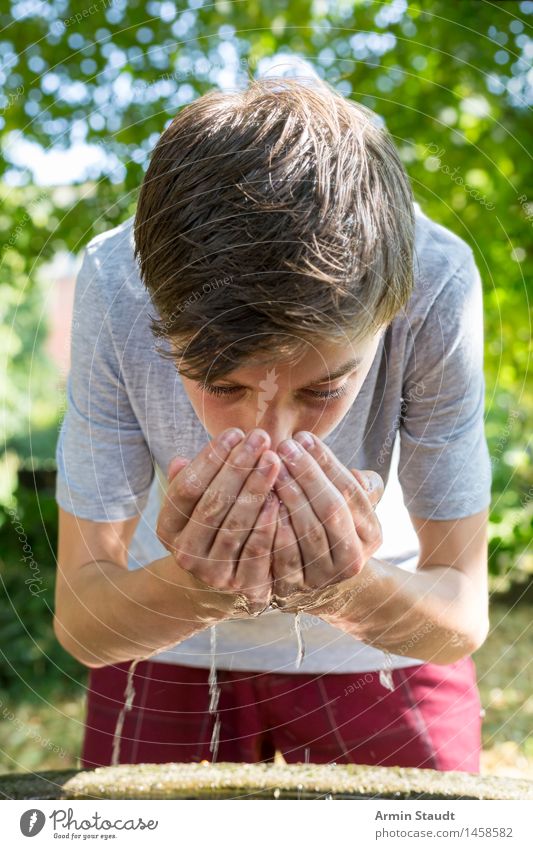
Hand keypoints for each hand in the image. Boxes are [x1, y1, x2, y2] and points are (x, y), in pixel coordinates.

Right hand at [157, 427, 280, 614]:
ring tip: (273, 459)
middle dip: (238, 466)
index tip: (233, 432)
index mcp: (169, 529)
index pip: (187, 488)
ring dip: (256, 489)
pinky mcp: (243, 587)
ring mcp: (213, 572)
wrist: (220, 585)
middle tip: (260, 437)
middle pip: (213, 503)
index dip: (210, 458)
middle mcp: (186, 553)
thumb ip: (187, 482)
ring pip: (236, 525)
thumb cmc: (210, 529)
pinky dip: (269, 522)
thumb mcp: (192, 508)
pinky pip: (258, 550)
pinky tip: (281, 496)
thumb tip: (179, 459)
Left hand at [271, 431, 383, 606]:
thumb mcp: (348, 503)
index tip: (303, 437)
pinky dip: (272, 527)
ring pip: (307, 531)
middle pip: (331, 509)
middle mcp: (353, 560)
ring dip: (288, 495)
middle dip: (306, 474)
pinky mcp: (292, 589)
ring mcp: (322, 578)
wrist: (311, 575)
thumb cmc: (327, 522)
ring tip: (270, 466)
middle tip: (284, 446)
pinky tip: (261, 501)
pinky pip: (281, 556)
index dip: (326, 463)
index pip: (351, 492)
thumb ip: (354, 484)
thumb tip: (349, 470)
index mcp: (371, 534)